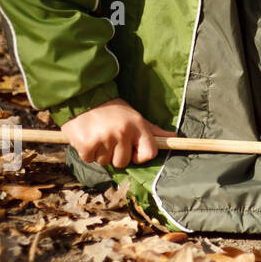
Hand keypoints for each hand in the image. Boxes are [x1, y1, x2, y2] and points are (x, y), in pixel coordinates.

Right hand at [59, 98, 178, 167]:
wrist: (85, 99)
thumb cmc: (113, 110)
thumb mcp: (135, 117)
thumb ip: (153, 131)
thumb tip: (175, 138)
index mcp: (138, 126)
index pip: (149, 153)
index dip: (139, 156)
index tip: (131, 150)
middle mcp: (123, 132)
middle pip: (123, 162)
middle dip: (116, 155)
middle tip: (110, 138)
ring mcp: (105, 138)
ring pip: (105, 162)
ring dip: (100, 153)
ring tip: (98, 136)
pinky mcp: (87, 144)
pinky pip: (89, 160)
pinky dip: (87, 153)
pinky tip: (87, 138)